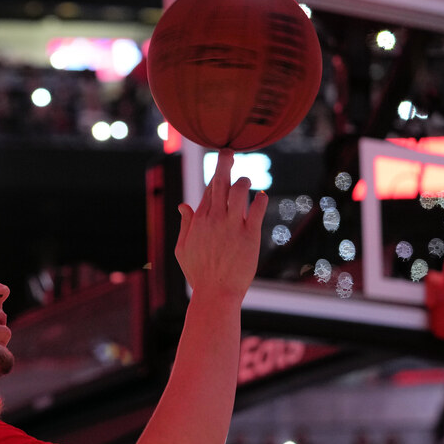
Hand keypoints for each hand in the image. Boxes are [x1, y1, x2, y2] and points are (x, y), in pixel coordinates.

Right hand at [175, 149, 267, 299]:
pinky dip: (259, 199)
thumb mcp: (183, 249)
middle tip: (229, 150)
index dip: (215, 176)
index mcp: (198, 221)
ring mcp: (231, 226)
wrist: (215, 294)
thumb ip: (185, 225)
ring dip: (243, 182)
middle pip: (219, 182)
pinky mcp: (249, 235)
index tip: (221, 166)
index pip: (207, 190)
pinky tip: (261, 196)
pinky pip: (256, 209)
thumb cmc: (199, 274)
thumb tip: (183, 204)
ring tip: (246, 182)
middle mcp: (214, 219)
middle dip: (224, 162)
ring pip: (238, 190)